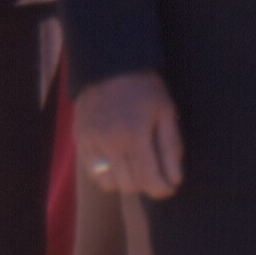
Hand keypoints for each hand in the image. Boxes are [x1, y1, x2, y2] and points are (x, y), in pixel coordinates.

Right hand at [77, 71, 184, 199]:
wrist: (109, 65)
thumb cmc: (143, 87)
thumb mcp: (165, 110)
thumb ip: (171, 146)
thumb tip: (175, 179)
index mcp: (134, 134)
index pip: (148, 179)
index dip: (162, 189)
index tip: (170, 187)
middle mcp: (110, 142)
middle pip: (128, 186)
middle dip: (146, 184)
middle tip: (155, 173)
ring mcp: (91, 142)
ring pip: (108, 184)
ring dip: (125, 182)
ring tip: (136, 167)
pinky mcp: (80, 140)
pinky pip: (93, 172)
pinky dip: (107, 174)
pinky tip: (119, 161)